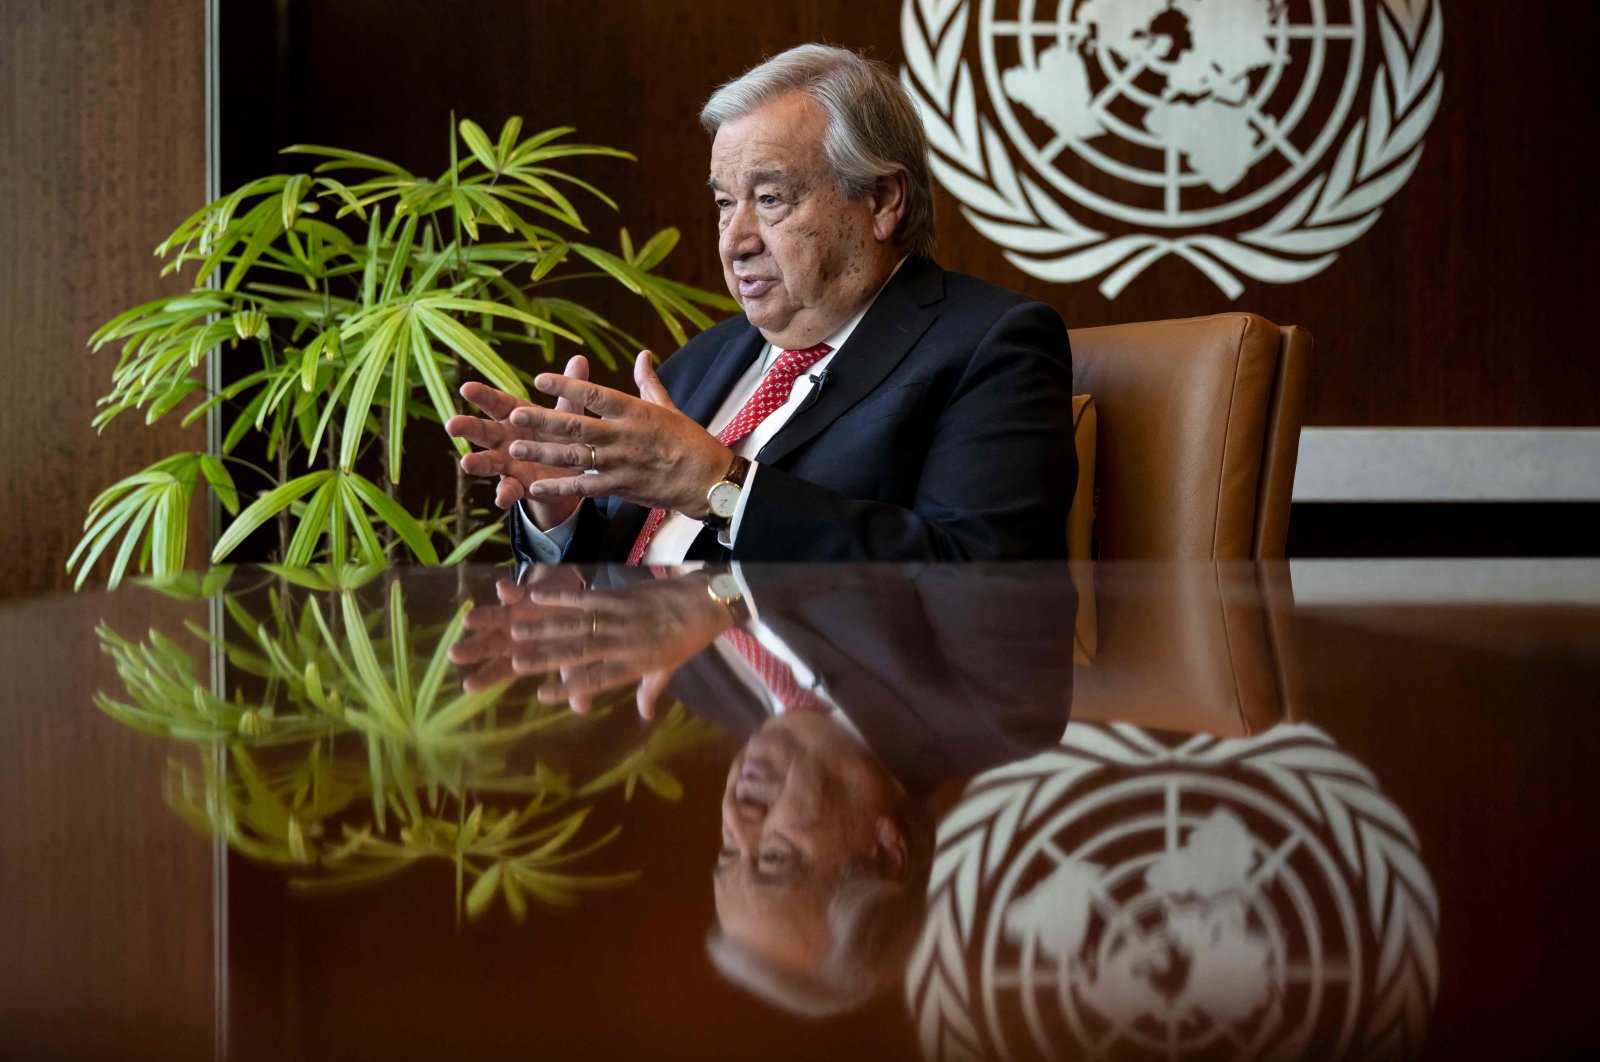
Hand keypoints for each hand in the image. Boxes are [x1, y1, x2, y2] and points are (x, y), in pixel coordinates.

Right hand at [445, 354, 589, 528]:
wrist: (571, 473)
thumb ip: (569, 389)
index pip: (496, 402)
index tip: (466, 388)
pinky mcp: (518, 485)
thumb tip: (580, 358)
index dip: (481, 396)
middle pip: (483, 431)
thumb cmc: (562, 435)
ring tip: (466, 463)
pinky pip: (509, 490)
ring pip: (488, 462)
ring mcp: (508, 463)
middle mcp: (505, 438)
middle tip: (451, 424)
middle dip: (467, 427)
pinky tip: (501, 499)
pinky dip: (505, 494)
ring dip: (477, 463)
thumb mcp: (567, 413)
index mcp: (516, 416)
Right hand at [448, 570, 733, 718]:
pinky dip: (561, 598)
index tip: (540, 694)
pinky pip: (586, 598)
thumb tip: (644, 716)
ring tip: (516, 631)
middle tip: (515, 663)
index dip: (569, 688)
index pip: (597, 679)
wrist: (705, 601)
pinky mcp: (618, 595)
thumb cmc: (687, 639)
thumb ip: (651, 691)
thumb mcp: (669, 669)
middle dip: (545, 657)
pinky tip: (536, 597)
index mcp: (636, 664)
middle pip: (580, 652)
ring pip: (577, 625)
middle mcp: (624, 642)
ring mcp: (620, 617)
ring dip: (544, 628)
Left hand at [506, 350, 733, 516]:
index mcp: (635, 412)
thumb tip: (643, 355)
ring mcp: (620, 463)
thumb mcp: (669, 407)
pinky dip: (559, 488)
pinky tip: (536, 487)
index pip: (595, 395)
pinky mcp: (620, 486)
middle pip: (576, 426)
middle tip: (515, 414)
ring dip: (543, 452)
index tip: (540, 379)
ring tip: (515, 448)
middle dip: (543, 420)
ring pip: (573, 457)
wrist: (708, 480)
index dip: (566, 386)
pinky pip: (584, 487)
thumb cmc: (690, 441)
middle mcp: (623, 436)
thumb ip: (648, 383)